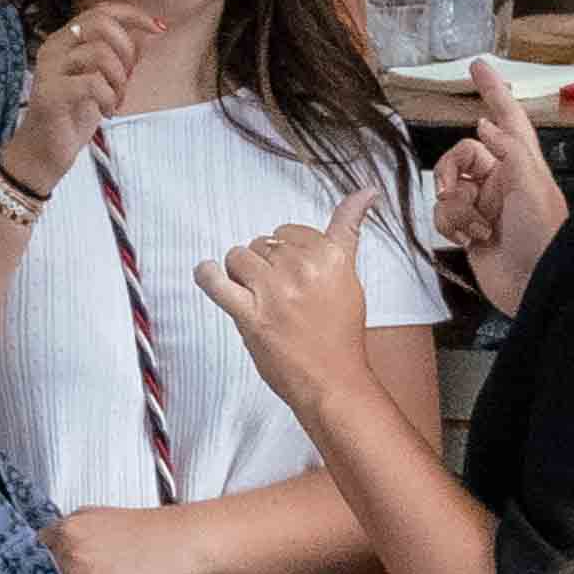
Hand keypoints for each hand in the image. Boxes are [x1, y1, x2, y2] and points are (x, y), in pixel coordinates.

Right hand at [2, 0, 167, 195]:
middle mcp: (53, 48)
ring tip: (116, 100)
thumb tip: (146, 35)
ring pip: (100, 53)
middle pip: (100, 24)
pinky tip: (107, 113)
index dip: (133, 15)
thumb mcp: (102, 81)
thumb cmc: (72, 116)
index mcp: (64, 40)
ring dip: (120, 80)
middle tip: (128, 78)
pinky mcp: (51, 93)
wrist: (44, 153)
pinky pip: (93, 83)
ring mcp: (49, 69)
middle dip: (127, 49)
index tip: (159, 28)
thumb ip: (119, 57)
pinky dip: (110, 98)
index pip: (101, 11)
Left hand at [50, 506, 203, 573]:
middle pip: (42, 572)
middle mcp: (73, 552)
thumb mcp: (93, 514)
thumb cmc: (138, 529)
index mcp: (68, 529)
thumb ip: (66, 529)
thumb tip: (44, 544)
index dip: (40, 557)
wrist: (173, 544)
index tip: (46, 563)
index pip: (34, 549)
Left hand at [193, 191, 391, 417]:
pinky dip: (207, 275)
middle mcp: (303, 269)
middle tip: (281, 294)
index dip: (286, 251)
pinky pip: (215, 282)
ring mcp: (275, 291)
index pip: (290, 232)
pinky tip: (209, 273)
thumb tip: (366, 192)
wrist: (333, 381)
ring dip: (240, 273)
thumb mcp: (350, 276)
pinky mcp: (250, 314)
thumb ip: (347, 231)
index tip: (293, 269)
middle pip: (262, 243)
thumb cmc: (340, 335)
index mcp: (331, 256)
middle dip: (265, 263)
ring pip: (239, 257)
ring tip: (257, 295)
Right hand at [433, 71, 568, 310]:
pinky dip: (451, 226)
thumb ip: (508, 151)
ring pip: (447, 187)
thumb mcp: (532, 187)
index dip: (493, 91)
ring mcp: (483, 205)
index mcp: (521, 164)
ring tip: (476, 230)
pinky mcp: (468, 229)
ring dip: (455, 209)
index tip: (478, 66)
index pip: (506, 118)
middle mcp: (501, 180)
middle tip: (454, 192)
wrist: (535, 287)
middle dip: (451, 173)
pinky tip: (471, 241)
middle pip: (461, 154)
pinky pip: (443, 214)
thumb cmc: (544, 237)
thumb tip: (483, 125)